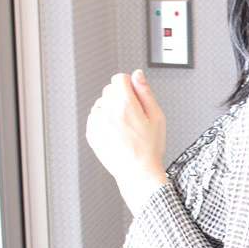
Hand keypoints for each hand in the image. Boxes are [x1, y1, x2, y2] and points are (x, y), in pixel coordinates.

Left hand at [85, 69, 166, 211]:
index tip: (135, 97)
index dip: (130, 86)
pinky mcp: (91, 133)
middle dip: (120, 97)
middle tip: (132, 116)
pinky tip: (116, 134)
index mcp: (125, 104)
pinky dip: (103, 121)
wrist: (138, 172)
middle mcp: (108, 111)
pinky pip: (94, 117)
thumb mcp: (157, 117)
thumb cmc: (150, 148)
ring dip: (110, 109)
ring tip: (124, 127)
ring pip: (101, 103)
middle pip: (109, 89)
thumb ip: (145, 92)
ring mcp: (97, 122)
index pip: (119, 78)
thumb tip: (137, 75)